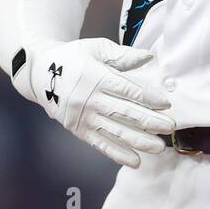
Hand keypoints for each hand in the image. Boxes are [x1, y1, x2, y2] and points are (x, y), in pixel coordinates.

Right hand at [31, 38, 175, 167]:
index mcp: (96, 77)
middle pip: (124, 113)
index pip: (127, 90)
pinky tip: (135, 161)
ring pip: (115, 132)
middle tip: (170, 128)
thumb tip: (148, 57)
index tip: (166, 103)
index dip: (148, 97)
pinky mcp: (78, 130)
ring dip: (138, 141)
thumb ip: (122, 55)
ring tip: (159, 147)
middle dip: (149, 122)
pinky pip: (100, 144)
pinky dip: (118, 154)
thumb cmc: (73, 57)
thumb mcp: (95, 48)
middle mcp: (90, 99)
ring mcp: (83, 117)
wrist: (40, 72)